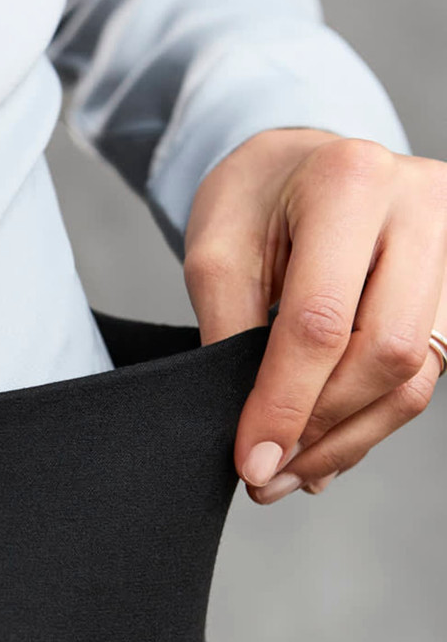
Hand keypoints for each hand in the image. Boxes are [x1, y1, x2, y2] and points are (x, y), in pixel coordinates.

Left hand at [183, 128, 446, 503]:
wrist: (300, 166)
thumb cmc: (254, 202)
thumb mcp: (217, 255)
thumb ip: (232, 337)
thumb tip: (260, 434)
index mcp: (349, 184)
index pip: (322, 321)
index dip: (285, 404)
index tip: (252, 462)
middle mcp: (420, 209)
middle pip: (387, 354)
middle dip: (322, 428)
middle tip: (268, 475)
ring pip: (416, 375)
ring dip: (349, 439)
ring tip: (291, 473)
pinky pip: (424, 373)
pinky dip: (370, 420)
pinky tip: (326, 446)